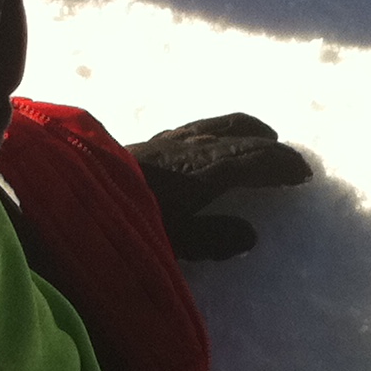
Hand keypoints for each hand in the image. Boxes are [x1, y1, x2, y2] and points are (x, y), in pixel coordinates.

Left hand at [128, 113, 313, 258]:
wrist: (67, 201)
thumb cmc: (121, 226)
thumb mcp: (170, 244)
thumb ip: (211, 240)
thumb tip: (251, 235)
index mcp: (200, 171)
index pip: (251, 160)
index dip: (280, 165)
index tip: (304, 174)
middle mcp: (186, 147)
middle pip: (237, 135)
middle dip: (268, 144)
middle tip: (290, 157)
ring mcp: (165, 141)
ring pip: (215, 126)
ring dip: (244, 131)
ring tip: (261, 137)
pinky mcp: (148, 143)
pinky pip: (196, 128)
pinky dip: (219, 131)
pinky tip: (211, 142)